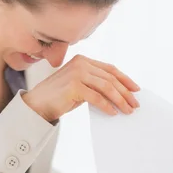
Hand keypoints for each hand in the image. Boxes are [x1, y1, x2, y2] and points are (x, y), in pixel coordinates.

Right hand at [22, 54, 139, 121]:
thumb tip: (118, 93)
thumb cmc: (58, 96)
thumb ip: (94, 83)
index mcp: (82, 60)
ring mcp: (76, 74)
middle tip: (134, 103)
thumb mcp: (79, 85)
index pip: (109, 68)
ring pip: (106, 87)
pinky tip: (112, 112)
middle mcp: (80, 63)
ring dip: (119, 100)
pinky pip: (96, 97)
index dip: (125, 79)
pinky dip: (107, 106)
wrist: (37, 104)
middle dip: (125, 92)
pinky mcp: (74, 86)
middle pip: (110, 78)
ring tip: (126, 110)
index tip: (135, 89)